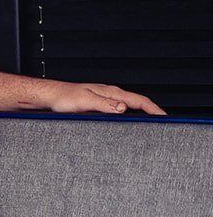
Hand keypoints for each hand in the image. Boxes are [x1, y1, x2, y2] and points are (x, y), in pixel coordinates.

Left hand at [43, 80, 164, 115]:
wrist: (50, 96)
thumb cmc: (64, 97)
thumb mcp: (84, 102)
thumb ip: (104, 104)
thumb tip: (123, 108)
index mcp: (110, 92)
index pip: (139, 100)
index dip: (155, 109)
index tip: (165, 118)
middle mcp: (110, 94)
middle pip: (138, 102)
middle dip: (152, 111)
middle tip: (163, 123)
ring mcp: (105, 99)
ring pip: (129, 106)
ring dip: (141, 113)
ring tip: (151, 123)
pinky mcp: (99, 105)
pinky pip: (119, 110)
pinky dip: (129, 115)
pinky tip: (128, 122)